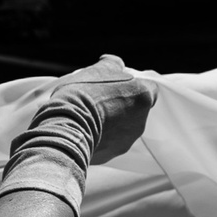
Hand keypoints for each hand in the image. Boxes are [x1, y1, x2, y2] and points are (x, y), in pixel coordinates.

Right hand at [41, 54, 157, 164]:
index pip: (149, 89)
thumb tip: (113, 62)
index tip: (118, 86)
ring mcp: (127, 140)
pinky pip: (109, 143)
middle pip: (135, 110)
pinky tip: (85, 130)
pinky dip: (101, 138)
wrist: (67, 126)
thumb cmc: (85, 94)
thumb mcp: (98, 70)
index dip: (134, 87)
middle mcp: (140, 121)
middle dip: (121, 106)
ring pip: (123, 129)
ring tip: (90, 116)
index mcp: (143, 96)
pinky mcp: (112, 154)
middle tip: (100, 101)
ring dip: (111, 123)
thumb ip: (112, 64)